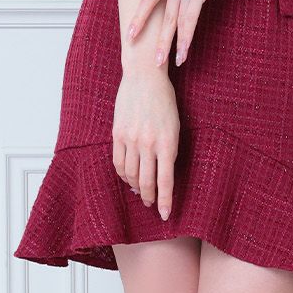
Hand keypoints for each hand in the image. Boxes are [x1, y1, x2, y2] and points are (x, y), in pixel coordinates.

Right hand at [112, 67, 179, 218]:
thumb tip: (161, 174)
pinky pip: (118, 163)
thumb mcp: (175, 127)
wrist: (145, 77)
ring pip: (130, 175)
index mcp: (167, 142)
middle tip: (151, 204)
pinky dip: (123, 174)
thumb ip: (169, 151)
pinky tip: (128, 177)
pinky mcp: (117, 134)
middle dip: (150, 197)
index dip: (165, 201)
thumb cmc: (164, 101)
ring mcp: (130, 139)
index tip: (165, 215)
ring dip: (135, 187)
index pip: (166, 181)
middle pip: (146, 182)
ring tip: (140, 192)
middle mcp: (148, 144)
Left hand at [125, 0, 246, 68]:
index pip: (147, 0)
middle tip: (152, 61)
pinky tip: (185, 49)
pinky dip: (187, 36)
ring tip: (169, 62)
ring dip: (173, 44)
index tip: (129, 35)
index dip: (138, 19)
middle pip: (161, 16)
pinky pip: (191, 18)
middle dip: (156, 41)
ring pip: (176, 21)